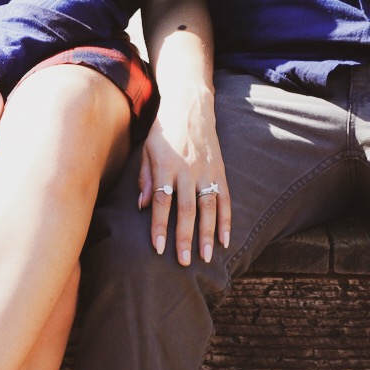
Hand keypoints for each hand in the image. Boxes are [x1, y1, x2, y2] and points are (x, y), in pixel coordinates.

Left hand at [138, 85, 230, 265]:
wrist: (190, 107)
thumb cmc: (164, 131)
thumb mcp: (147, 150)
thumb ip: (145, 178)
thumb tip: (143, 206)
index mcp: (166, 166)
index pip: (163, 202)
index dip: (160, 226)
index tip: (158, 249)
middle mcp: (188, 170)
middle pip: (187, 209)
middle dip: (186, 238)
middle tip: (185, 262)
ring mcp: (207, 171)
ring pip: (209, 207)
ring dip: (208, 234)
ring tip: (206, 257)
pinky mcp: (220, 171)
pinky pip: (225, 199)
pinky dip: (226, 220)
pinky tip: (225, 240)